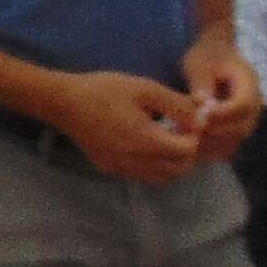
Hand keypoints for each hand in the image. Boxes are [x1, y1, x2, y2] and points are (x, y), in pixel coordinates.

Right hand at [33, 68, 206, 183]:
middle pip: (179, 169)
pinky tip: (143, 143)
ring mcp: (122, 169)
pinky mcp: (110, 169)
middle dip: (186, 151)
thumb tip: (201, 118)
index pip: (188, 152)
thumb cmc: (105, 91)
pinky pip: (141, 175)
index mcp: (147, 141)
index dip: (194, 136)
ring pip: (161, 177)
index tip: (187, 120)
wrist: (64, 103)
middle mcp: (137, 162)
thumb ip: (176, 105)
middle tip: (179, 129)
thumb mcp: (145, 88)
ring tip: (164, 138)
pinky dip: (152, 165)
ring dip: (171, 162)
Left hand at [179, 29, 262, 164]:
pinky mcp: (235, 131)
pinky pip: (227, 147)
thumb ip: (202, 83)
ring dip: (211, 144)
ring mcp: (246, 120)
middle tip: (191, 129)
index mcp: (249, 84)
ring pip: (235, 141)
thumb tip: (203, 106)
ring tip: (188, 138)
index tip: (201, 115)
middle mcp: (254, 106)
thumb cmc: (207, 57)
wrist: (215, 56)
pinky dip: (210, 150)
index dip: (223, 113)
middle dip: (215, 132)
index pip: (243, 105)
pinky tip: (190, 145)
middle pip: (242, 128)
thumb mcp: (200, 64)